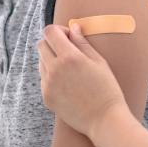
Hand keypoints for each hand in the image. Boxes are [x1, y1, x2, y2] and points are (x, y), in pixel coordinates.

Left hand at [37, 24, 127, 138]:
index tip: (69, 37)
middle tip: (69, 51)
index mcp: (69, 57)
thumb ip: (82, 42)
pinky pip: (43, 78)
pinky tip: (68, 83)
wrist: (104, 120)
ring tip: (70, 69)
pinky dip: (51, 75)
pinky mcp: (46, 97)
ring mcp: (48, 84)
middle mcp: (54, 69)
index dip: (59, 30)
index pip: (50, 32)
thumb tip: (72, 26)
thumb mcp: (99, 61)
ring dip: (51, 59)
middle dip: (53, 43)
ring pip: (41, 61)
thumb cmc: (106, 88)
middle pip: (41, 45)